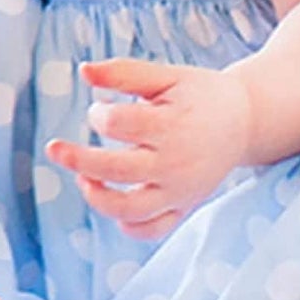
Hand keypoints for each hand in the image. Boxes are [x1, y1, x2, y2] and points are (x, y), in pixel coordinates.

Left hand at [45, 57, 254, 242]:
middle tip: (53, 148)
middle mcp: (176, 163)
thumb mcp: (167, 75)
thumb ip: (125, 72)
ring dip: (97, 197)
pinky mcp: (183, 207)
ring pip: (130, 209)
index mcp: (172, 125)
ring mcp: (180, 191)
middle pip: (117, 170)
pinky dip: (127, 225)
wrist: (245, 121)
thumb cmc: (200, 94)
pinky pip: (152, 229)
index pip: (120, 125)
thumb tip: (82, 70)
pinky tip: (112, 202)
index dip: (99, 115)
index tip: (100, 109)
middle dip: (78, 159)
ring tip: (83, 178)